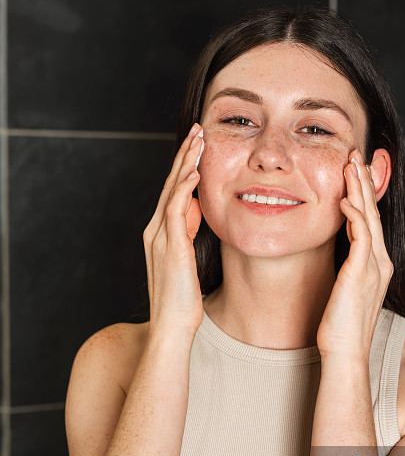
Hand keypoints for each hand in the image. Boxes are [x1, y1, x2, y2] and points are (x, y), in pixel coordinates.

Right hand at [143, 122, 203, 335]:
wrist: (172, 325)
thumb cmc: (184, 298)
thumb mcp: (188, 257)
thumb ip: (189, 232)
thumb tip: (197, 211)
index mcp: (161, 232)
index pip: (173, 190)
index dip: (184, 165)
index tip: (197, 145)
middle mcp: (156, 230)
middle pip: (170, 183)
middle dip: (184, 155)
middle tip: (198, 130)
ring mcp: (160, 237)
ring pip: (171, 190)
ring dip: (185, 163)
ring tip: (198, 140)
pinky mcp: (170, 246)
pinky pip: (174, 210)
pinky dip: (183, 188)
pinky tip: (194, 171)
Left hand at [316, 150, 393, 359]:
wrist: (345, 353)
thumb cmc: (339, 326)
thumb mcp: (344, 290)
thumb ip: (345, 269)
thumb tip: (336, 257)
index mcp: (376, 264)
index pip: (371, 220)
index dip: (363, 194)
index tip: (353, 171)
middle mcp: (380, 262)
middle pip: (373, 212)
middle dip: (364, 182)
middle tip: (356, 155)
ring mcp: (374, 267)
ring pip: (369, 218)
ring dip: (360, 190)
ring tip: (351, 165)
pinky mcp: (361, 273)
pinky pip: (361, 237)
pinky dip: (354, 216)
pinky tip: (344, 201)